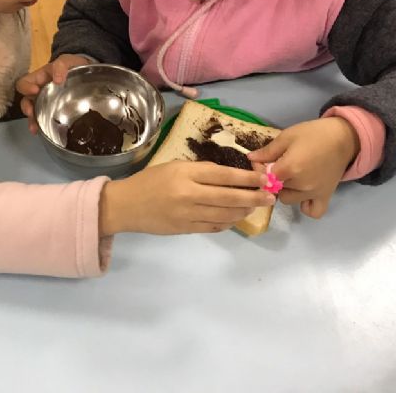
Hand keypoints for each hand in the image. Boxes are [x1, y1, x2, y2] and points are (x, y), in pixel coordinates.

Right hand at [16, 54, 92, 133]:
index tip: (35, 91)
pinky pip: (43, 118)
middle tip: (31, 112)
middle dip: (27, 107)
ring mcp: (45, 102)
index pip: (24, 82)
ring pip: (33, 112)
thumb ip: (61, 66)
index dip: (25, 87)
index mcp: (39, 78)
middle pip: (25, 100)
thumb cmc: (72, 65)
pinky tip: (41, 131)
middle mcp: (39, 91)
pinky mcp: (53, 110)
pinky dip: (40, 125)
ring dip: (32, 119)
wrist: (86, 73)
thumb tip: (57, 80)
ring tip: (34, 127)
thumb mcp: (67, 61)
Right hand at [98, 160, 275, 235]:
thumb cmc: (150, 181)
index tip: (264, 178)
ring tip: (254, 207)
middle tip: (270, 197)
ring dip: (243, 211)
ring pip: (225, 215)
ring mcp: (188, 214)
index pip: (224, 175)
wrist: (126, 205)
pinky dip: (228, 222)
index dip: (247, 178)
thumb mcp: (174, 166)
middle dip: (253, 197)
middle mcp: (190, 194)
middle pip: (229, 197)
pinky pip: (214, 227)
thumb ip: (200, 171)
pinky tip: (235, 218)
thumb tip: (229, 176)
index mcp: (186, 174)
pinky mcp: (186, 229)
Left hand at [249, 117, 357, 218]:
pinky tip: (303, 194)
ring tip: (292, 176)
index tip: (263, 161)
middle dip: (272, 179)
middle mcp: (300, 185)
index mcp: (289, 168)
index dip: (260, 170)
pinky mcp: (325, 197)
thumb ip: (268, 150)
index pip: (264, 178)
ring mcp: (313, 193)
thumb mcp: (287, 136)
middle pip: (275, 189)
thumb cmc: (313, 133)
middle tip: (279, 166)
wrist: (343, 138)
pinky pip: (312, 212)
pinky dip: (305, 206)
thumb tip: (250, 158)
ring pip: (288, 200)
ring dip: (286, 190)